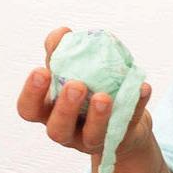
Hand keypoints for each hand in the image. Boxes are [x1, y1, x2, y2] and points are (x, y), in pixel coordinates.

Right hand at [16, 26, 154, 160]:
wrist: (121, 115)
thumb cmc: (87, 89)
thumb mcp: (70, 70)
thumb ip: (60, 52)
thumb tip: (61, 33)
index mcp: (49, 112)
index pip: (29, 109)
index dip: (32, 93)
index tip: (41, 71)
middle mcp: (67, 130)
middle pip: (58, 129)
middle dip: (65, 109)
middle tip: (76, 86)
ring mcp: (93, 139)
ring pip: (92, 136)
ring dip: (97, 116)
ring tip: (104, 96)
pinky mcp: (121, 138)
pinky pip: (129, 124)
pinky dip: (137, 104)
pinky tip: (142, 87)